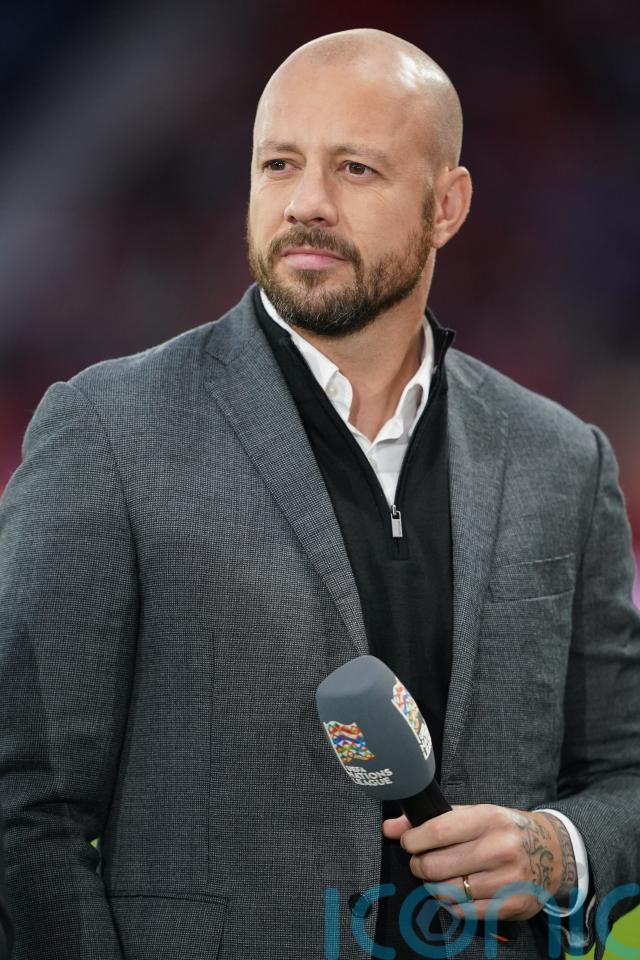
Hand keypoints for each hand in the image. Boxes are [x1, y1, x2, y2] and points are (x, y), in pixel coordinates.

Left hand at [382, 804, 577, 921]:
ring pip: (448, 892)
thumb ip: (435, 819)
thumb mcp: (475, 814)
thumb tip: (391, 827)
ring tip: (437, 877)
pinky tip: (453, 892)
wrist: (552, 851)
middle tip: (420, 863)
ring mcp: (507, 880)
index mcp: (489, 819)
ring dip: (434, 886)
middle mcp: (499, 849)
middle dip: (419, 866)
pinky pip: (464, 911)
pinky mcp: (511, 905)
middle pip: (437, 866)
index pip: (437, 831)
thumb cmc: (504, 829)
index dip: (413, 839)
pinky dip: (450, 904)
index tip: (407, 842)